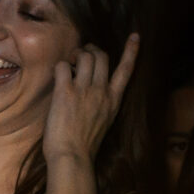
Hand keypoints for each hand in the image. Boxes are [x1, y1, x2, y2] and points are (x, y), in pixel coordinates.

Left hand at [43, 32, 139, 168]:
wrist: (72, 156)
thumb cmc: (84, 145)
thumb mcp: (104, 122)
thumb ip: (102, 103)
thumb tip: (92, 90)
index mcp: (114, 100)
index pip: (126, 70)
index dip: (131, 51)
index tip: (135, 36)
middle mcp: (102, 91)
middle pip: (102, 56)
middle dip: (91, 50)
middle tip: (82, 54)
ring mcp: (85, 90)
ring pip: (85, 56)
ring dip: (75, 55)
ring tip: (69, 63)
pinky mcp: (65, 92)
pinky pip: (62, 66)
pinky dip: (59, 66)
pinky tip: (57, 75)